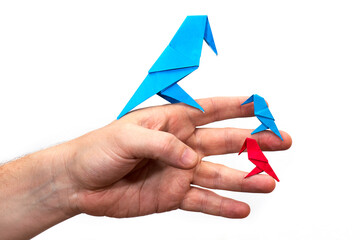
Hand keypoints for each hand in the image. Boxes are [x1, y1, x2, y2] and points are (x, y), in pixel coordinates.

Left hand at [66, 96, 290, 217]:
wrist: (81, 184)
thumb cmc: (98, 150)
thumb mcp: (127, 137)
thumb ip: (162, 145)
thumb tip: (190, 159)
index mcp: (171, 123)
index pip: (210, 110)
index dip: (237, 106)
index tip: (262, 105)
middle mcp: (181, 146)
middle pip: (225, 142)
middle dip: (254, 141)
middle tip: (281, 141)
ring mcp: (179, 172)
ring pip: (219, 174)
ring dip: (245, 178)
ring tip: (268, 182)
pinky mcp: (172, 195)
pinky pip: (202, 201)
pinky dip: (222, 206)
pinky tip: (242, 209)